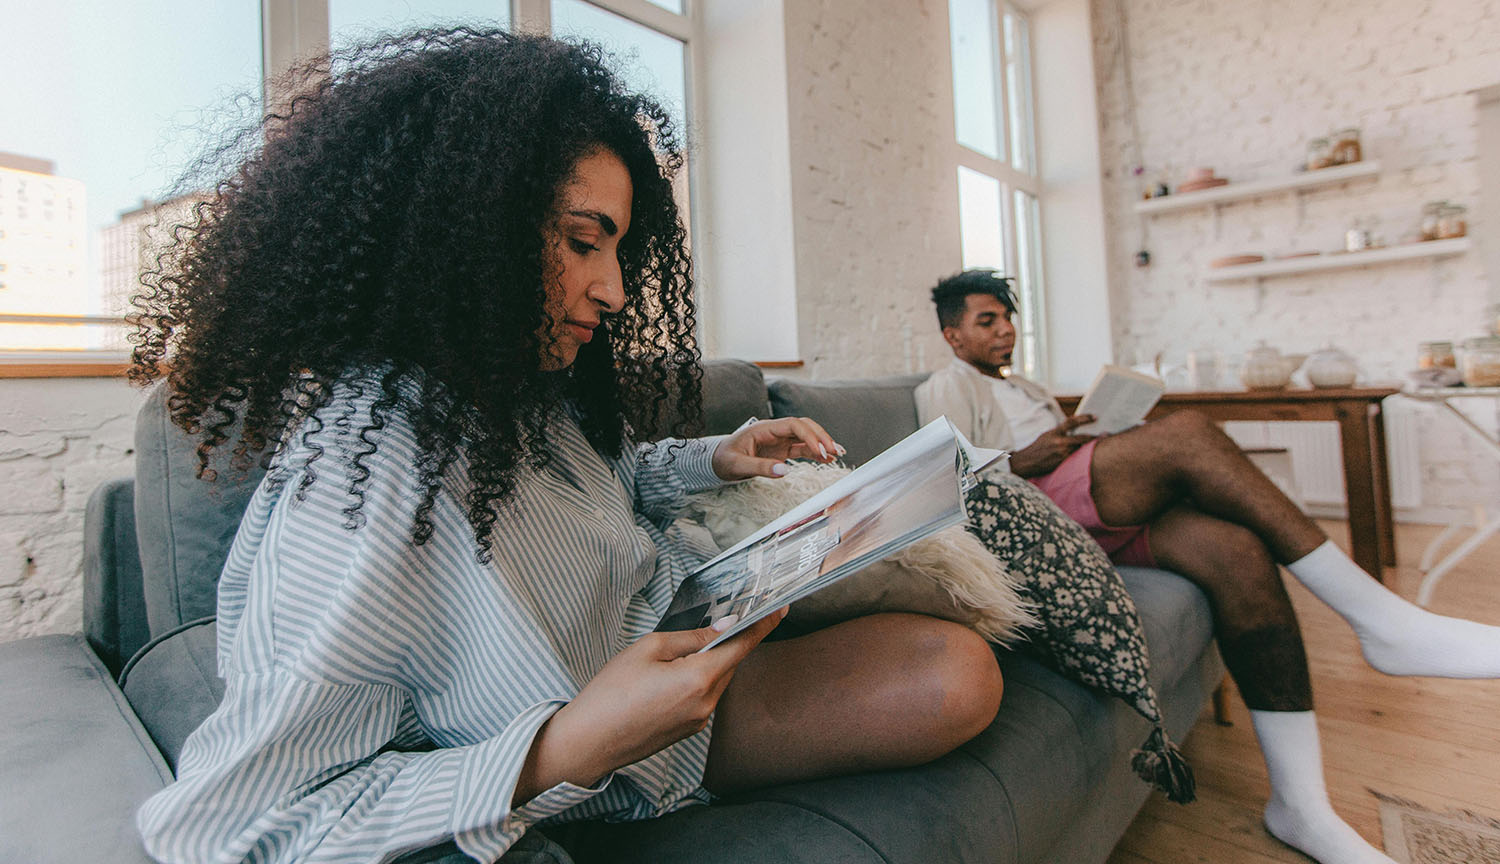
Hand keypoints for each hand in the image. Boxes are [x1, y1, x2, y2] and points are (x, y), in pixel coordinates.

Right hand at [514, 610, 786, 803]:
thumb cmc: (611, 692)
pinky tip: (668, 678)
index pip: (742, 646)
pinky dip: (697, 681)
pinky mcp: (689, 730)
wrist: (588, 742)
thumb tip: (723, 627)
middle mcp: (707, 704)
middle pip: (729, 663)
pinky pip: (704, 697)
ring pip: (717, 680)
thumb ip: (691, 637)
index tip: (781, 607)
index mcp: (699, 679)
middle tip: (712, 621)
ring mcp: (700, 720)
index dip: (763, 624)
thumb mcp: (648, 649)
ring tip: (673, 656)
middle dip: (724, 642)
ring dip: (708, 663)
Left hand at [711, 417, 842, 480]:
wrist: (716, 461)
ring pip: (806, 437)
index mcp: (764, 428)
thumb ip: (760, 467)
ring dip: (821, 444)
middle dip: (821, 437)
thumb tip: (784, 471)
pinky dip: (815, 452)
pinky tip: (827, 458)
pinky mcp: (781, 450)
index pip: (793, 425)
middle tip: (834, 451)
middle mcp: (774, 432)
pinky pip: (802, 449)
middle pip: (804, 427)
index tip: (819, 450)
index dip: (809, 436)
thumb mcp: (737, 465)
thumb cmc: (723, 460)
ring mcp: (779, 441)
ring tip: (837, 454)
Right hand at [1007, 414, 1096, 477]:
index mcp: (1055, 433)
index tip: (1095, 416)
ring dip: (1089, 447)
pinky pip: (1075, 458)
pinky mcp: (1062, 463)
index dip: (1085, 418)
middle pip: (1081, 438)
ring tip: (1101, 445)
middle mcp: (1059, 442)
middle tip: (1105, 434)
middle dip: (1094, 437)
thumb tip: (1074, 427)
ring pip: (1080, 449)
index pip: (1072, 422)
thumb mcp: (1047, 436)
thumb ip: (1060, 432)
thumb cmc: (1037, 448)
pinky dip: (1082, 456)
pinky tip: (1090, 456)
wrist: (1026, 463)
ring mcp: (1061, 454)